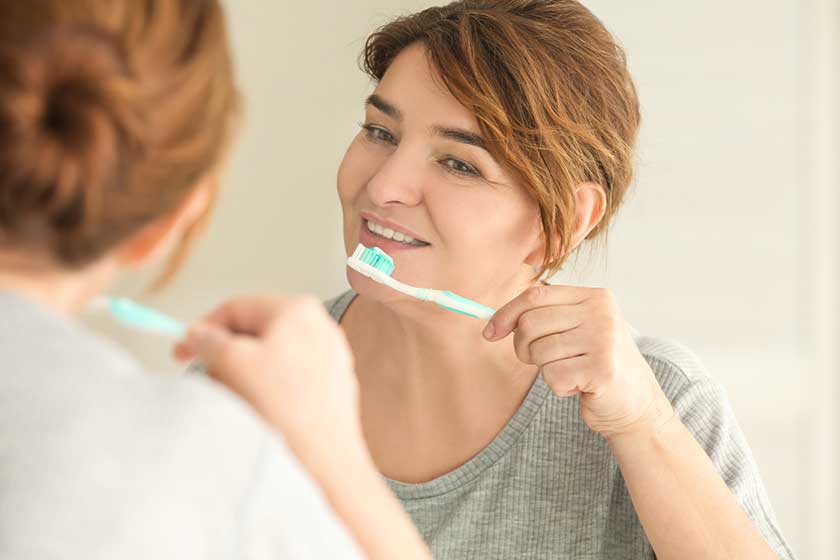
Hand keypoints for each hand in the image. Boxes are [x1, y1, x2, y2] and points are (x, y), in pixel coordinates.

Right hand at [174, 296, 365, 473]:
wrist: (323, 459)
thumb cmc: (283, 408)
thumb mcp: (231, 362)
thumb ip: (208, 340)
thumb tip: (198, 334)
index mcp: (299, 309)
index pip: (238, 308)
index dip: (204, 328)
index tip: (182, 350)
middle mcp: (321, 327)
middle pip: (256, 333)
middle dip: (225, 355)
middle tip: (207, 378)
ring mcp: (331, 357)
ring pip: (271, 357)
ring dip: (243, 375)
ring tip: (235, 401)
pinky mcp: (332, 387)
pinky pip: (289, 379)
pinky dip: (267, 391)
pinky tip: (258, 414)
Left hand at [484, 285, 673, 437]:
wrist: (635, 403)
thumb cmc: (596, 364)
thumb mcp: (575, 329)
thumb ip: (543, 317)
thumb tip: (492, 325)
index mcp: (594, 297)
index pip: (535, 295)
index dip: (506, 314)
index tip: (490, 333)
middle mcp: (601, 313)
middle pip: (531, 323)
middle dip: (523, 347)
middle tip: (540, 360)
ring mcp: (604, 340)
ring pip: (539, 352)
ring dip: (545, 369)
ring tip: (569, 371)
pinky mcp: (602, 370)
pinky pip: (552, 376)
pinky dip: (559, 387)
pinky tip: (579, 386)